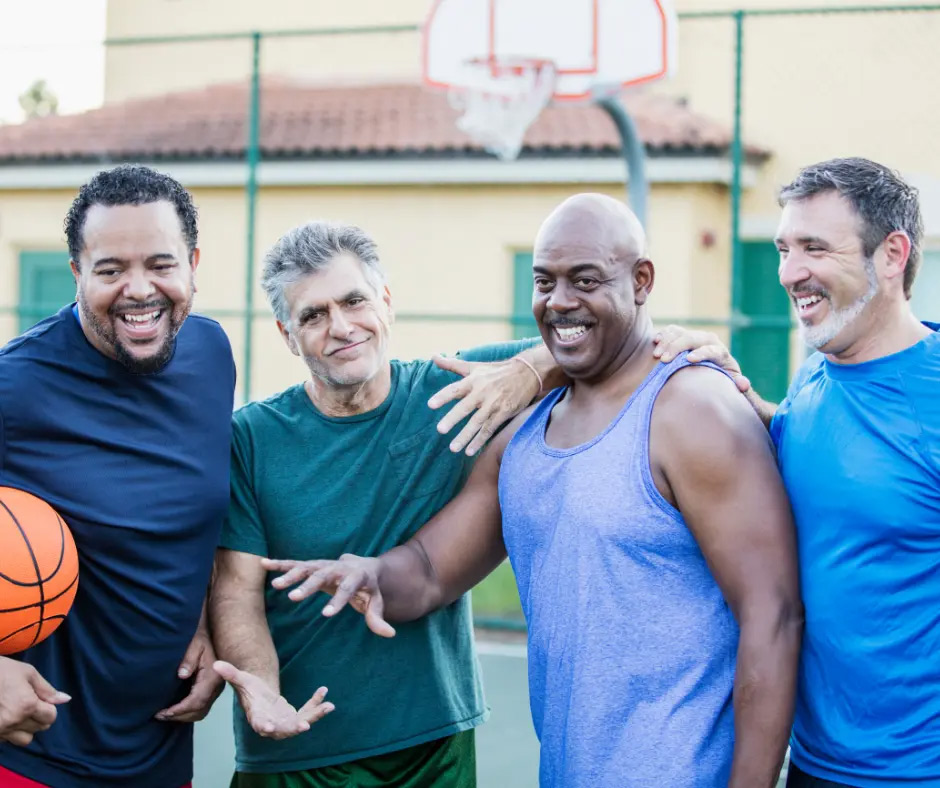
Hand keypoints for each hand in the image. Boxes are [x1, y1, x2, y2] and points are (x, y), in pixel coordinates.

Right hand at [0, 656, 69, 746]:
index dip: (49, 707)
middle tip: (28, 703)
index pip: (50, 717)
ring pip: (24, 740)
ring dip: (26, 728)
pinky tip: (5, 716)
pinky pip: (8, 740)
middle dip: (39, 717)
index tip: (40, 699)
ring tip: (18, 713)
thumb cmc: (1, 670)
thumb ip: (47, 689)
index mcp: (26, 705)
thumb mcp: (27, 673)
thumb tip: (65, 699)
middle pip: (39, 728)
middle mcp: (13, 722)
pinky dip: (10, 732)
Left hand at [155, 628, 223, 722]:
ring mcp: (216, 688)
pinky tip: (176, 709)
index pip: (197, 700)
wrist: (215, 633)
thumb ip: (189, 659)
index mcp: (213, 676)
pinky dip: (189, 711)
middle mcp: (217, 686)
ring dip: (184, 716)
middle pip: (199, 710)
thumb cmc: (203, 638)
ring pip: (201, 711)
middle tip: (160, 716)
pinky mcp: (213, 688)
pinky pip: (202, 706)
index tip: (164, 712)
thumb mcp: (195, 645)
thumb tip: (181, 675)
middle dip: (180, 716)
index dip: (180, 710)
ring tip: (166, 715)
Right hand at [213, 661, 332, 738]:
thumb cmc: (251, 690)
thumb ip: (231, 674)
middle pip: (284, 729)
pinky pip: (309, 712)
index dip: (265, 726)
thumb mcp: (242, 680)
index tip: (269, 727)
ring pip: (302, 723)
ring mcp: (286, 722)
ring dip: (315, 716)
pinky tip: (324, 691)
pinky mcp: (296, 717)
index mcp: (258, 716)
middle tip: (305, 725)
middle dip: (295, 728)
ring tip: (328, 706)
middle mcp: (273, 724)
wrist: (262, 697)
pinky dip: (317, 704)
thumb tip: (216, 663)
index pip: (260, 724)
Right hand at [261, 555, 395, 637]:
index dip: (338, 601)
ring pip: (306, 568)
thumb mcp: (377, 602)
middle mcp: (338, 567)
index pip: (347, 589)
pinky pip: (295, 563)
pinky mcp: (313, 564)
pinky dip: (280, 563)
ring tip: (275, 585)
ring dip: (291, 574)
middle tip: (294, 598)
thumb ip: (378, 618)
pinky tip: (263, 563)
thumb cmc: (370, 589)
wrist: (364, 566)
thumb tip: (391, 634)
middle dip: (308, 586)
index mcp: (356, 576)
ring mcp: (324, 564)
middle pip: (323, 575)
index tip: (326, 615)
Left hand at [428, 354, 539, 455]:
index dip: (443, 397)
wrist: (526, 373)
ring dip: (465, 436)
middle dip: (452, 419)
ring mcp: (494, 404)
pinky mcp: (504, 413)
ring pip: (477, 422)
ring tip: (453, 448)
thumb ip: (452, 365)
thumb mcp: (474, 366)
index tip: (430, 405)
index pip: (455, 389)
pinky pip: (489, 429)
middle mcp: (482, 392)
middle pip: (465, 407)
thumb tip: (433, 356)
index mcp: (473, 380)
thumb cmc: (496, 371)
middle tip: (440, 430)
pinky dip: (479, 441)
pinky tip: (470, 451)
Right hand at [653, 324, 750, 392]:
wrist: (714, 365)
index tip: (689, 359)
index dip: (702, 353)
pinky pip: (672, 330)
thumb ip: (739, 384)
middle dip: (677, 347)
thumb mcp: (731, 381)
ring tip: (656, 355)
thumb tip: (743, 385)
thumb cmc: (721, 377)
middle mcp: (708, 340)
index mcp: (720, 352)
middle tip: (663, 360)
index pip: (712, 350)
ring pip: (680, 333)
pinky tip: (655, 341)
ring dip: (667, 342)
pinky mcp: (683, 334)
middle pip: (692, 338)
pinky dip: (663, 334)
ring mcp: (694, 336)